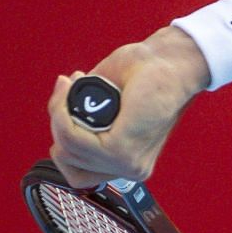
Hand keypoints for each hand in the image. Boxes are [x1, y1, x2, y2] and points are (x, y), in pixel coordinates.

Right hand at [48, 26, 210, 186]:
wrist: (172, 59)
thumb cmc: (145, 73)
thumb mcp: (106, 100)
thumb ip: (85, 117)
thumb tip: (60, 119)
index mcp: (128, 160)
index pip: (79, 174)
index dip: (64, 141)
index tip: (66, 107)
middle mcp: (130, 168)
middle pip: (68, 162)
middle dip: (59, 125)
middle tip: (69, 89)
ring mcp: (126, 163)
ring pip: (67, 148)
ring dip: (59, 114)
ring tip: (71, 85)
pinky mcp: (121, 151)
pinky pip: (72, 139)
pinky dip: (63, 114)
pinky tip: (72, 90)